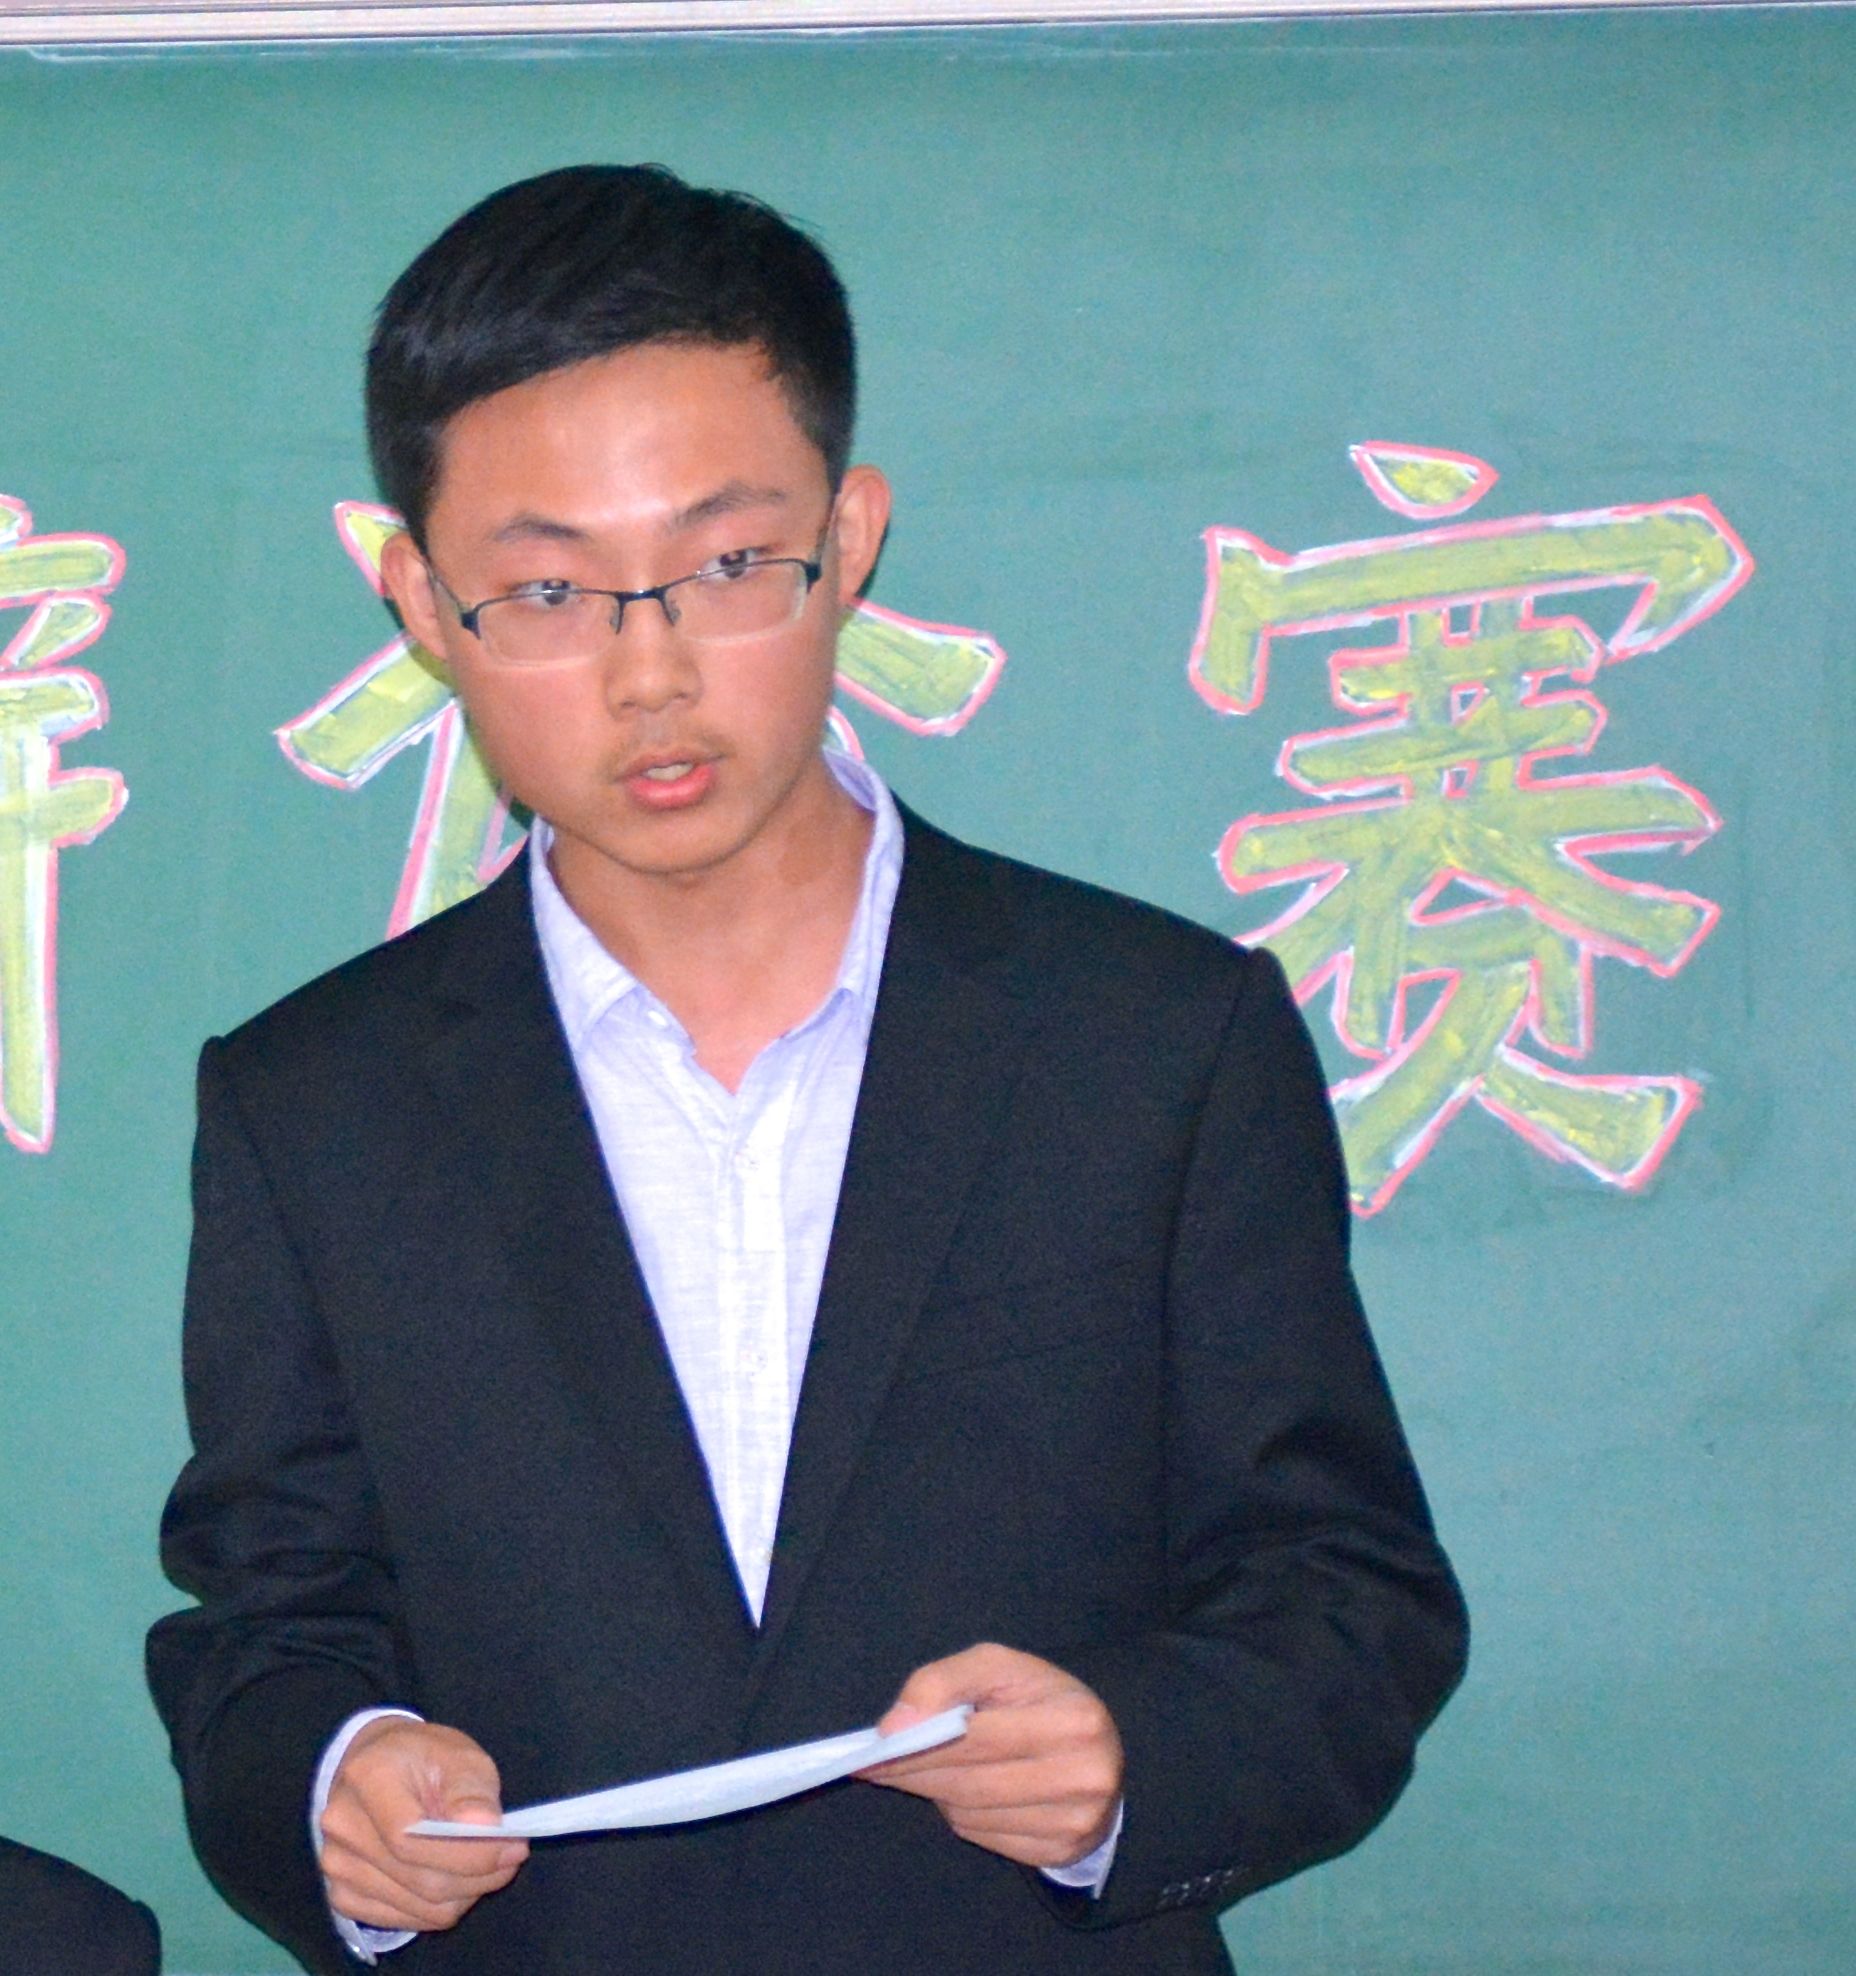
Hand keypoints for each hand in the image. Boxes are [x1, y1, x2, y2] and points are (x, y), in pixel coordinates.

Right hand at [319, 1717, 528, 1932]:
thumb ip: (472, 1792)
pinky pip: (406, 1919)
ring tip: (488, 1864)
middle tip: (513, 1857)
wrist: (379, 1766)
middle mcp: (342, 1826)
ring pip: (418, 1906)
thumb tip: (485, 1829)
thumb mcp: (458, 1755)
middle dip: (478, 1876)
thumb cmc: (424, 1757)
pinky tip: (457, 1878)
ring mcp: (337, 1866)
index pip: (411, 1838)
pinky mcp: (343, 1895)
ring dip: (466, 1893)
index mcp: (368, 1777)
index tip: (513, 1847)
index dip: (467, 1853)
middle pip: (418, 1879)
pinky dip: (441, 1907)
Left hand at [858, 1642, 1122, 1869]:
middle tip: (878, 1765)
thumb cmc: (1038, 1698)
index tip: (877, 1746)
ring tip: (926, 1771)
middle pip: (970, 1783)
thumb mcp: (997, 1667)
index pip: (977, 1737)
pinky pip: (985, 1837)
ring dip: (937, 1794)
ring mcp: (1075, 1822)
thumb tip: (893, 1727)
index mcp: (1073, 1720)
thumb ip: (943, 1682)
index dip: (920, 1743)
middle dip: (916, 1772)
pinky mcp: (1062, 1852)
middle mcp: (1083, 1777)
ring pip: (972, 1815)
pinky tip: (963, 1793)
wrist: (1100, 1749)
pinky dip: (963, 1816)